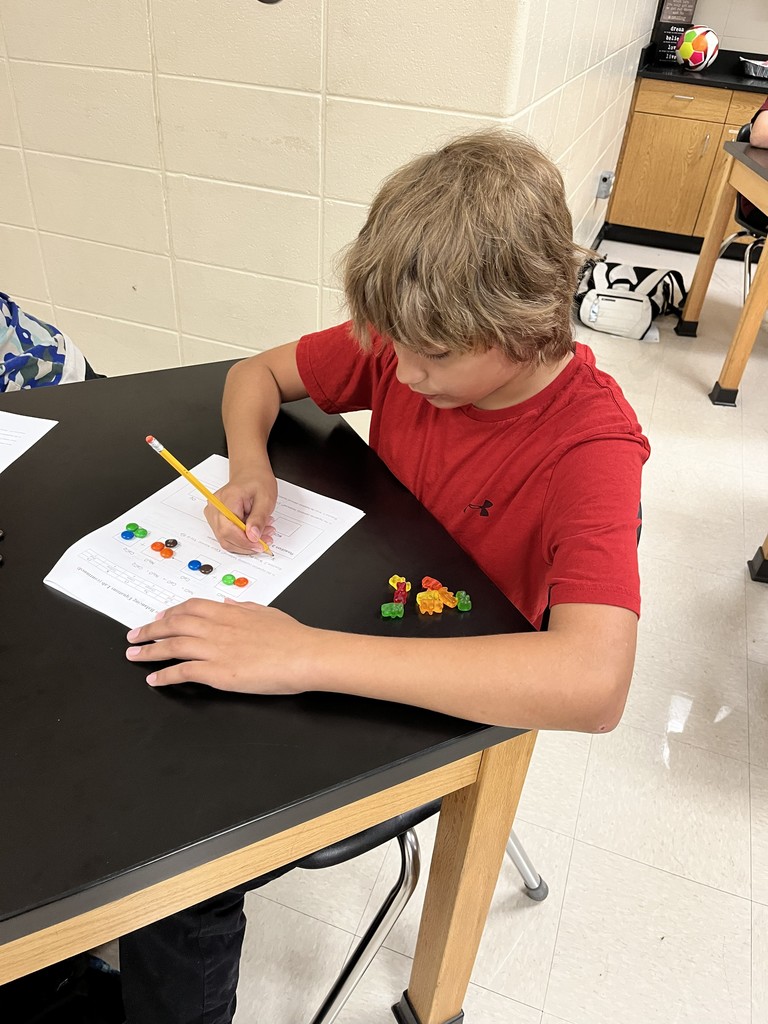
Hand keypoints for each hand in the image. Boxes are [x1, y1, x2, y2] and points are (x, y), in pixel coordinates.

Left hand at [125, 598, 315, 691]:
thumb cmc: (292, 636)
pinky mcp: (216, 672)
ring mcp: (214, 650)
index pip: (190, 608)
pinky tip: (153, 679)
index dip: (170, 612)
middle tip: (134, 635)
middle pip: (173, 625)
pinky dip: (164, 675)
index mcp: (229, 612)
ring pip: (172, 646)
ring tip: (133, 654)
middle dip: (150, 629)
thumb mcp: (266, 612)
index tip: (158, 617)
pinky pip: (182, 672)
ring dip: (148, 650)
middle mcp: (217, 628)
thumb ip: (243, 608)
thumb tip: (228, 602)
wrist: (304, 655)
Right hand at [205, 471, 276, 554]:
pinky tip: (254, 532)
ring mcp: (213, 513)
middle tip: (265, 540)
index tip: (260, 545)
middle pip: (225, 536)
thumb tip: (253, 536)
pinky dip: (241, 538)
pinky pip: (227, 535)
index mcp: (227, 499)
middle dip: (247, 543)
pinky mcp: (216, 518)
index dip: (244, 541)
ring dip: (245, 542)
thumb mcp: (265, 498)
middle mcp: (215, 506)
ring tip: (263, 534)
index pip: (228, 528)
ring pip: (226, 539)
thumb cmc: (257, 480)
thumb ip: (259, 518)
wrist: (250, 473)